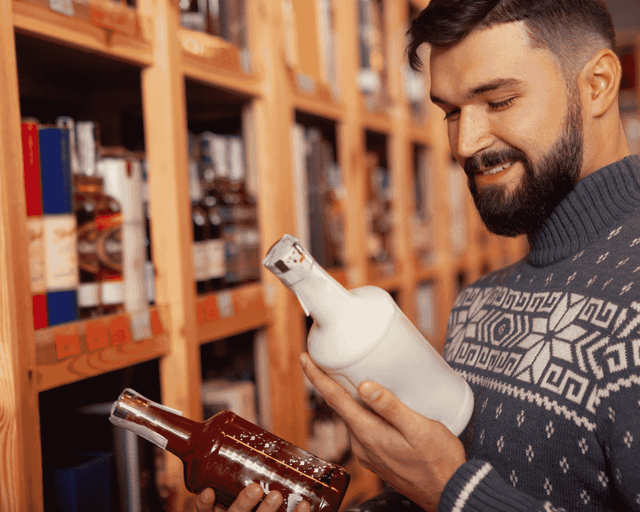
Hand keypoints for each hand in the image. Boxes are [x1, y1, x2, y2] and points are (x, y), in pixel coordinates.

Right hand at [195, 483, 310, 511]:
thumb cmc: (245, 500)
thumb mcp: (232, 491)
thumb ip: (238, 472)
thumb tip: (251, 436)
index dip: (204, 504)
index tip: (209, 491)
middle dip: (243, 504)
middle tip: (255, 489)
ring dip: (266, 511)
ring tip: (276, 496)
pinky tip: (304, 506)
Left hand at [299, 353, 466, 511]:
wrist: (449, 492)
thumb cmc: (439, 461)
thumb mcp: (420, 429)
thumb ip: (391, 408)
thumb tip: (365, 386)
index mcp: (368, 433)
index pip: (334, 400)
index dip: (317, 377)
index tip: (304, 358)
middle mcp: (361, 444)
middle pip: (341, 407)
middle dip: (333, 383)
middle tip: (330, 358)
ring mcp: (367, 453)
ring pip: (353, 418)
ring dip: (350, 399)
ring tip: (354, 377)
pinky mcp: (376, 457)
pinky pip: (363, 429)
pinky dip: (362, 413)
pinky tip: (374, 406)